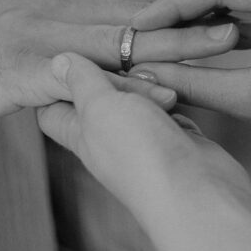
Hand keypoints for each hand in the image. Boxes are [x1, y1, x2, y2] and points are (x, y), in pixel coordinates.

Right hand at [0, 0, 239, 122]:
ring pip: (126, 39)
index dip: (188, 8)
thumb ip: (77, 22)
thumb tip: (118, 31)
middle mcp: (65, 6)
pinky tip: (167, 95)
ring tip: (226, 50)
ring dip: (178, 44)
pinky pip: (91, 78)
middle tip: (249, 27)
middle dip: (199, 21)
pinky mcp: (29, 69)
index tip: (231, 15)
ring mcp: (47, 35)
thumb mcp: (34, 18)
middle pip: (145, 13)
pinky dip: (131, 86)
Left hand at [37, 54, 250, 232]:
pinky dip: (175, 96)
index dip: (56, 81)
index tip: (73, 55)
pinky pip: (170, 110)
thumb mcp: (100, 107)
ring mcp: (145, 140)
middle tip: (130, 68)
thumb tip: (57, 62)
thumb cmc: (142, 155)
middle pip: (99, 97)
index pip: (52, 109)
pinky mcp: (177, 140)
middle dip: (113, 75)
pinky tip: (179, 90)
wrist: (197, 195)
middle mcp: (110, 140)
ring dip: (149, 84)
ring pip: (139, 100)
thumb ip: (82, 82)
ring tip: (161, 84)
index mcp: (81, 135)